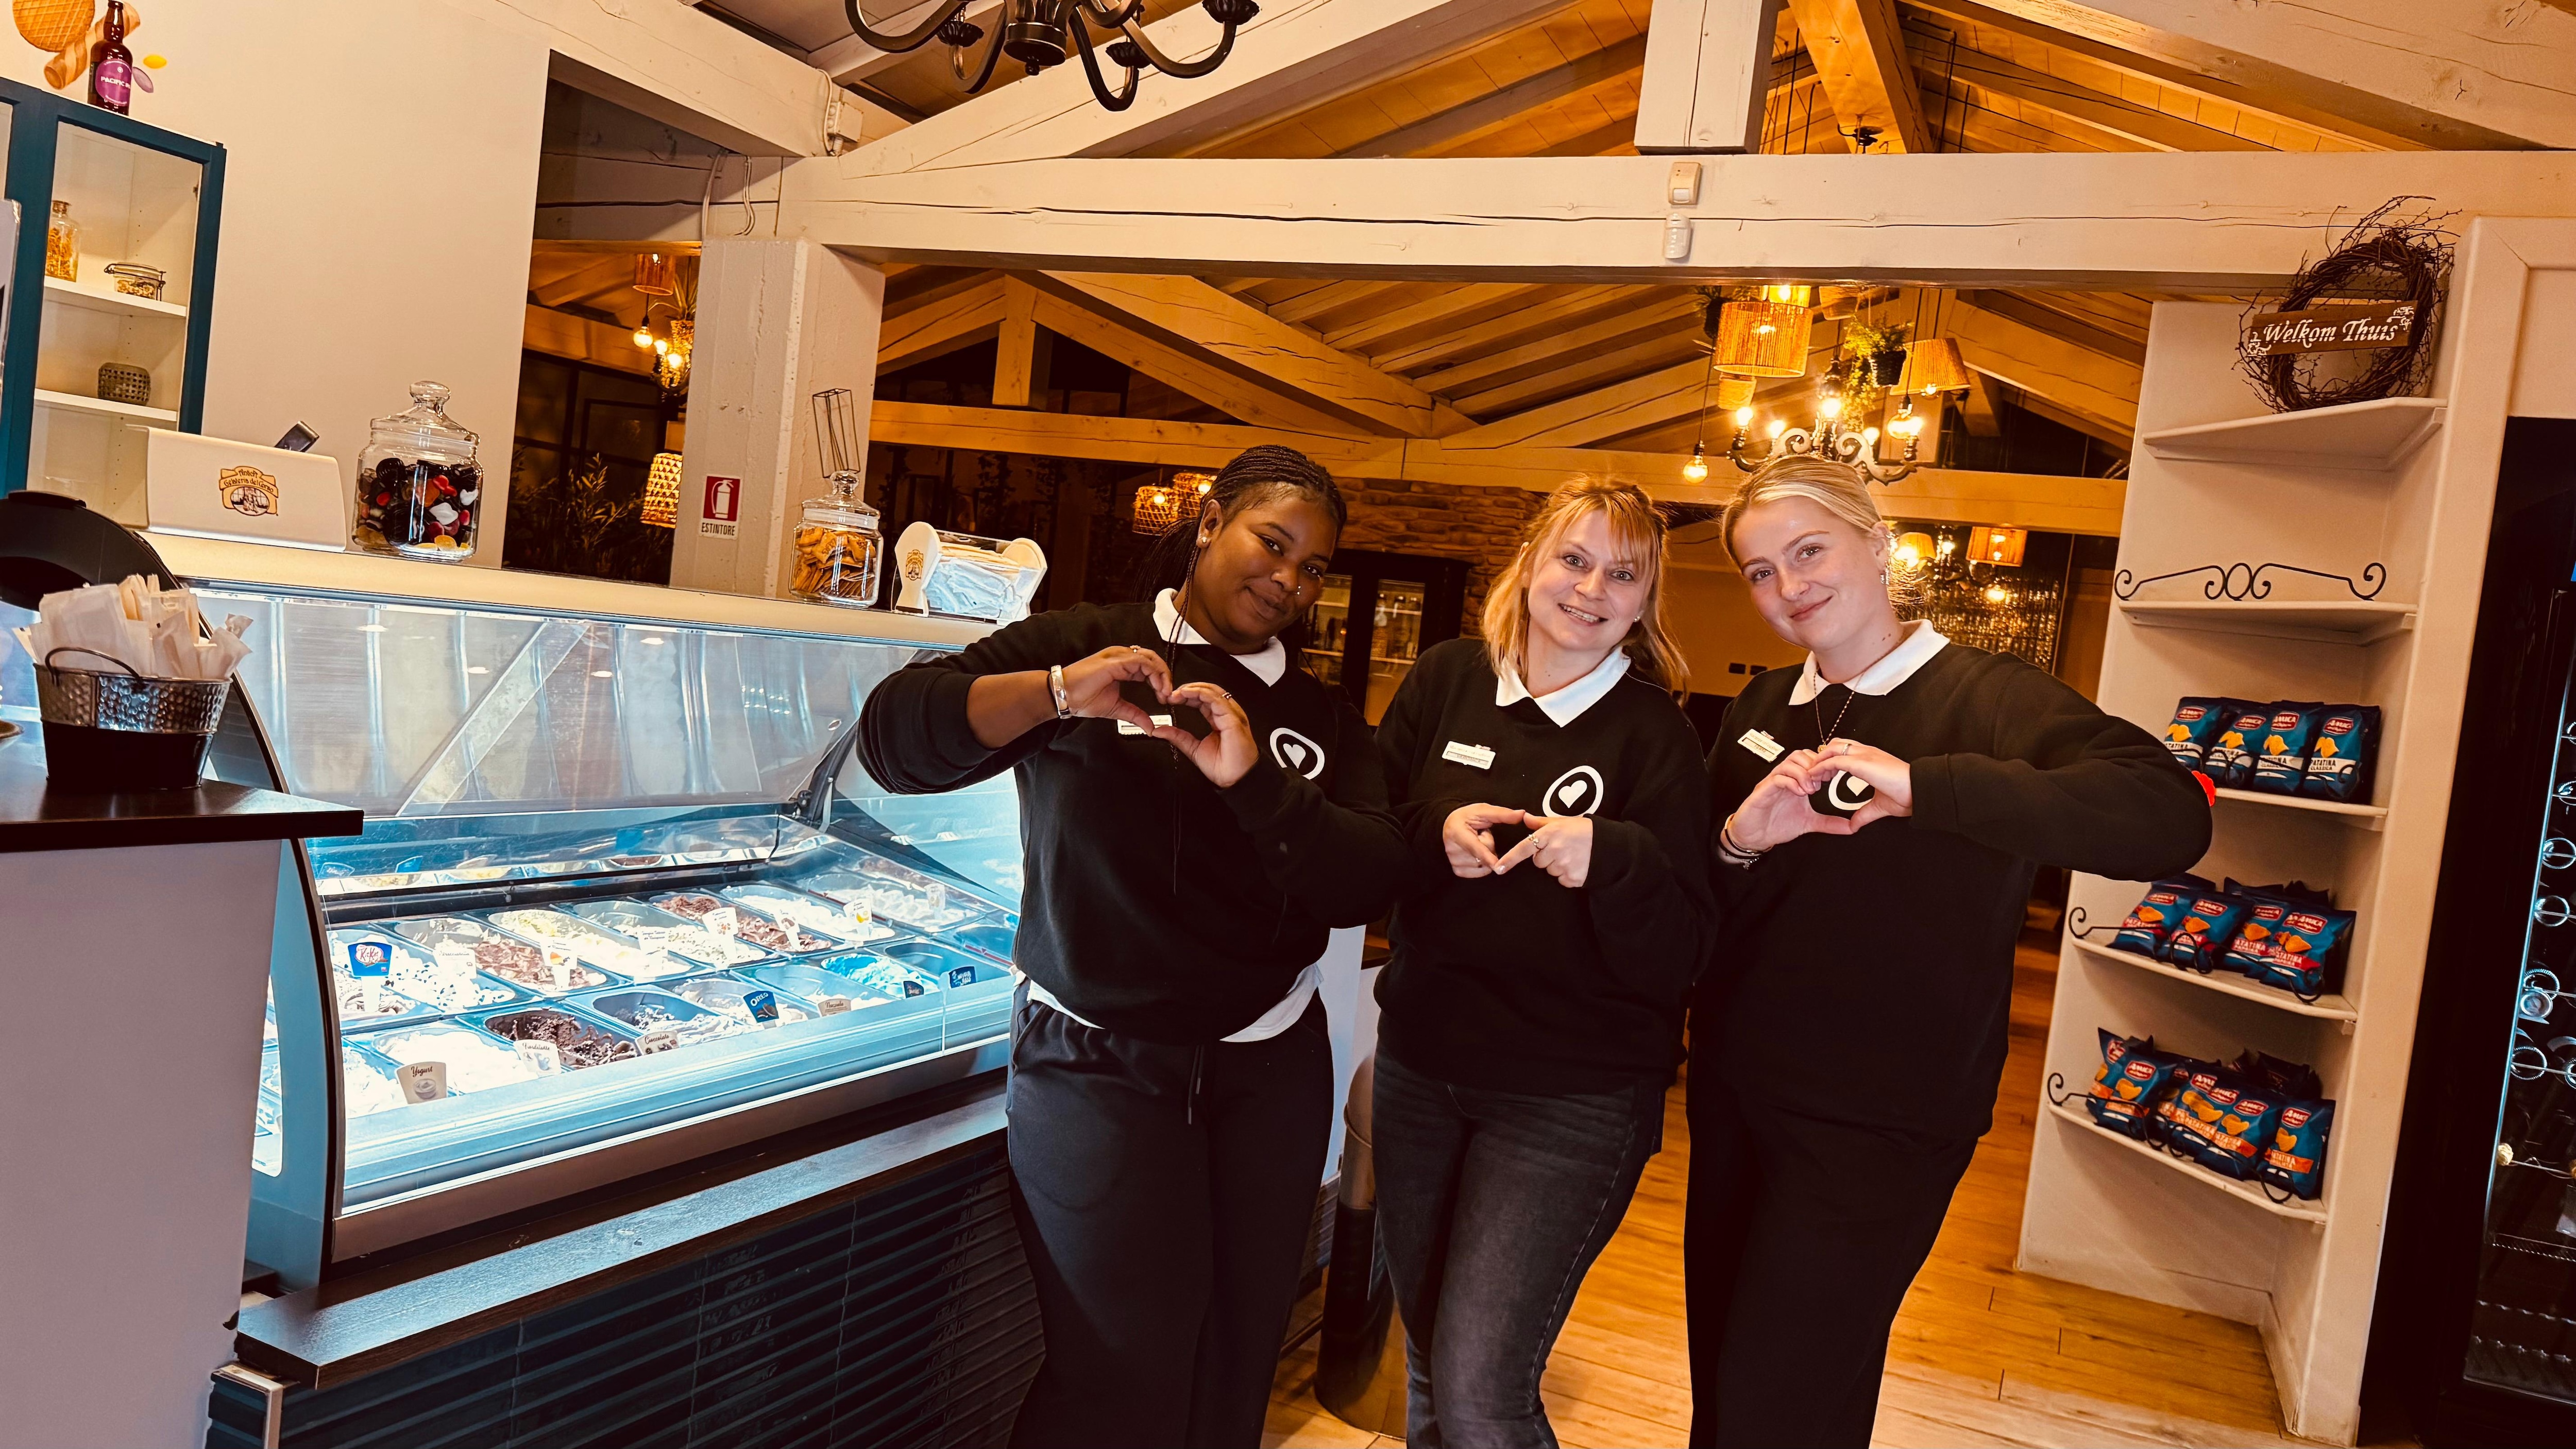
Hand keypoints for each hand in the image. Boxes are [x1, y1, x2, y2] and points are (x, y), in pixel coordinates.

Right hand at [1058, 644, 1172, 727]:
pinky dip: (1154, 674)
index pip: (1148, 667)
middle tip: (1168, 695)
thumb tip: (1150, 727)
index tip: (1164, 698)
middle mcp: (1121, 657)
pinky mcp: (1115, 661)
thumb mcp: (1116, 708)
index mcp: (1122, 666)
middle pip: (1152, 659)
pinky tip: (1157, 688)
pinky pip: (1142, 662)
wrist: (1064, 696)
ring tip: (1164, 692)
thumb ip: (1135, 714)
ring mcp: (1118, 657)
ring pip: (1150, 658)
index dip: (1160, 681)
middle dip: (1164, 676)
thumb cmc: (1082, 697)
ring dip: (1162, 675)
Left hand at [1153, 681, 1257, 787]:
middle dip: (1187, 689)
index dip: (1186, 696)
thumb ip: (1178, 737)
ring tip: (1176, 693)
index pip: (1202, 699)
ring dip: (1192, 688)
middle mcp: (1226, 714)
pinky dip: (1200, 693)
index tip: (1170, 699)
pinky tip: (1186, 694)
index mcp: (1218, 719)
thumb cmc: (1224, 767)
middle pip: (1207, 691)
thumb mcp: (1193, 749)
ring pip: (1212, 691)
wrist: (1236, 780)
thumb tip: (1160, 730)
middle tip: (1170, 693)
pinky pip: (1216, 699)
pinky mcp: (1232, 718)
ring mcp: (1231, 714)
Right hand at [1442, 803, 1523, 877]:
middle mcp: (1452, 849)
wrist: (1449, 825)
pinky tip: (1474, 854)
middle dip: (1488, 846)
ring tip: (1476, 843)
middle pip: (1483, 856)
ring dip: (1485, 856)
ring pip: (1483, 865)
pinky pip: (1479, 872)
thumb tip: (1521, 814)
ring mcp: (1453, 862)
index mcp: (1457, 832)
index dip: (1487, 856)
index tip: (1496, 865)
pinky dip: (1482, 865)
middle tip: (1480, 835)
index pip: (1475, 847)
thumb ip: (1502, 814)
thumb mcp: (1483, 811)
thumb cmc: (1467, 817)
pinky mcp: (1457, 870)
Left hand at [1496, 813, 1593, 887]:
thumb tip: (1524, 818)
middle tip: (1562, 848)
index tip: (1498, 868)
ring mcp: (1563, 866)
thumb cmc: (1583, 830)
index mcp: (1549, 835)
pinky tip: (1577, 865)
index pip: (1524, 849)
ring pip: (1550, 871)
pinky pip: (1562, 880)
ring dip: (1557, 866)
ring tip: (1572, 855)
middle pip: (1538, 862)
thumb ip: (1540, 823)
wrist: (1607, 844)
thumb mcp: (1561, 822)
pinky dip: (1567, 875)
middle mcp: (1554, 851)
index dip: (1510, 859)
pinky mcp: (1572, 879)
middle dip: (1547, 856)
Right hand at [1727, 749, 1858, 850]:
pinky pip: (1777, 778)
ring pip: (1789, 762)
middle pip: (1800, 754)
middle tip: (1822, 782)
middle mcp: (1784, 778)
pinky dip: (1791, 783)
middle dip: (1814, 766)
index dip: (1823, 765)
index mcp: (1795, 781)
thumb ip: (1828, 823)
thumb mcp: (1808, 823)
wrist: (1754, 837)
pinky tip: (1800, 793)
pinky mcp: (1762, 791)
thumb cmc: (1776, 825)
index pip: (1810, 760)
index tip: (1833, 777)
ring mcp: (1772, 783)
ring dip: (1804, 773)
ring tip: (1811, 789)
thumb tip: (1850, 827)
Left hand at [1818, 738, 1913, 829]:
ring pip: (1832, 749)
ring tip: (1811, 775)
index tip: (1823, 776)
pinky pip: (1833, 760)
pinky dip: (1820, 767)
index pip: (1846, 751)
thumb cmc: (1908, 794)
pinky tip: (1814, 776)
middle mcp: (1867, 753)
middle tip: (1814, 774)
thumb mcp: (1880, 806)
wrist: (1919, 791)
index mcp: (1872, 759)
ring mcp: (1864, 755)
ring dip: (1818, 761)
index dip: (1831, 760)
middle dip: (1822, 757)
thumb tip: (1853, 825)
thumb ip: (1864, 814)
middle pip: (1836, 745)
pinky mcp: (1861, 763)